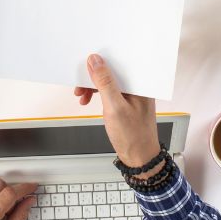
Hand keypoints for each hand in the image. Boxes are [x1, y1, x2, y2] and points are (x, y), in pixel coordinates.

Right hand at [74, 54, 161, 173]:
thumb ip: (105, 83)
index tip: (86, 64)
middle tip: (80, 85)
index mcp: (141, 84)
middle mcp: (137, 87)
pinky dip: (97, 95)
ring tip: (81, 96)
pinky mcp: (125, 103)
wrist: (139, 159)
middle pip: (112, 72)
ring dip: (93, 87)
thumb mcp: (115, 108)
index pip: (120, 62)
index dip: (102, 61)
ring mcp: (131, 95)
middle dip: (93, 77)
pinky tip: (88, 101)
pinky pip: (109, 92)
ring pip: (108, 82)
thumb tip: (95, 61)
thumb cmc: (133, 137)